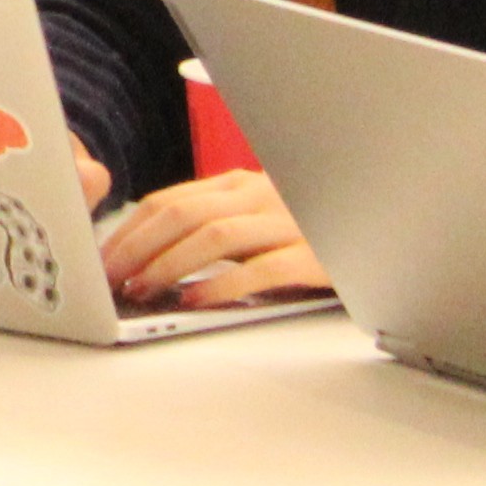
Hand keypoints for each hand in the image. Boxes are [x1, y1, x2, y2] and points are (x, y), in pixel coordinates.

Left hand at [96, 164, 327, 310]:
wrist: (383, 224)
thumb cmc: (311, 229)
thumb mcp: (258, 218)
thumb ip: (216, 225)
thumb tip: (152, 258)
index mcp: (239, 185)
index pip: (169, 201)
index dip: (129, 229)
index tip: (102, 258)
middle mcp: (260, 196)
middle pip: (183, 214)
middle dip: (138, 247)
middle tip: (110, 277)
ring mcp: (289, 221)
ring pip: (215, 236)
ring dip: (169, 264)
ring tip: (143, 289)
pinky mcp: (317, 254)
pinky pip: (263, 269)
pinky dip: (223, 284)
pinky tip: (195, 300)